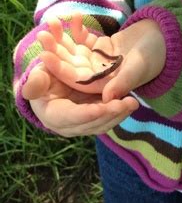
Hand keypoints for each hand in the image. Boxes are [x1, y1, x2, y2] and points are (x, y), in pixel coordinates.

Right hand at [22, 64, 138, 136]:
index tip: (101, 109)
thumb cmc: (45, 77)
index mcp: (53, 116)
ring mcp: (82, 125)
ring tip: (133, 102)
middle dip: (110, 114)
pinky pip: (108, 119)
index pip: (70, 117)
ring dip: (119, 115)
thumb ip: (35, 82)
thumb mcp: (38, 76)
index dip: (86, 114)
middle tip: (126, 103)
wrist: (53, 82)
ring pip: (103, 124)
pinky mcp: (94, 120)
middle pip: (91, 124)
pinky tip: (131, 102)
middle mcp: (68, 126)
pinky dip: (120, 112)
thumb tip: (28, 91)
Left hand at [35, 14, 165, 102]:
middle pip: (71, 64)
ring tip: (49, 22)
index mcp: (104, 85)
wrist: (167, 40)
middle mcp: (98, 76)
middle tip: (41, 36)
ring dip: (62, 38)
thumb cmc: (155, 56)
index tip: (45, 57)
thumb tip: (108, 99)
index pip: (77, 79)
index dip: (60, 69)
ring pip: (75, 51)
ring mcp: (99, 61)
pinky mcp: (102, 47)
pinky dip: (78, 29)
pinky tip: (71, 16)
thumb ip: (123, 82)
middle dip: (56, 51)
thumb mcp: (139, 68)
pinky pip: (85, 39)